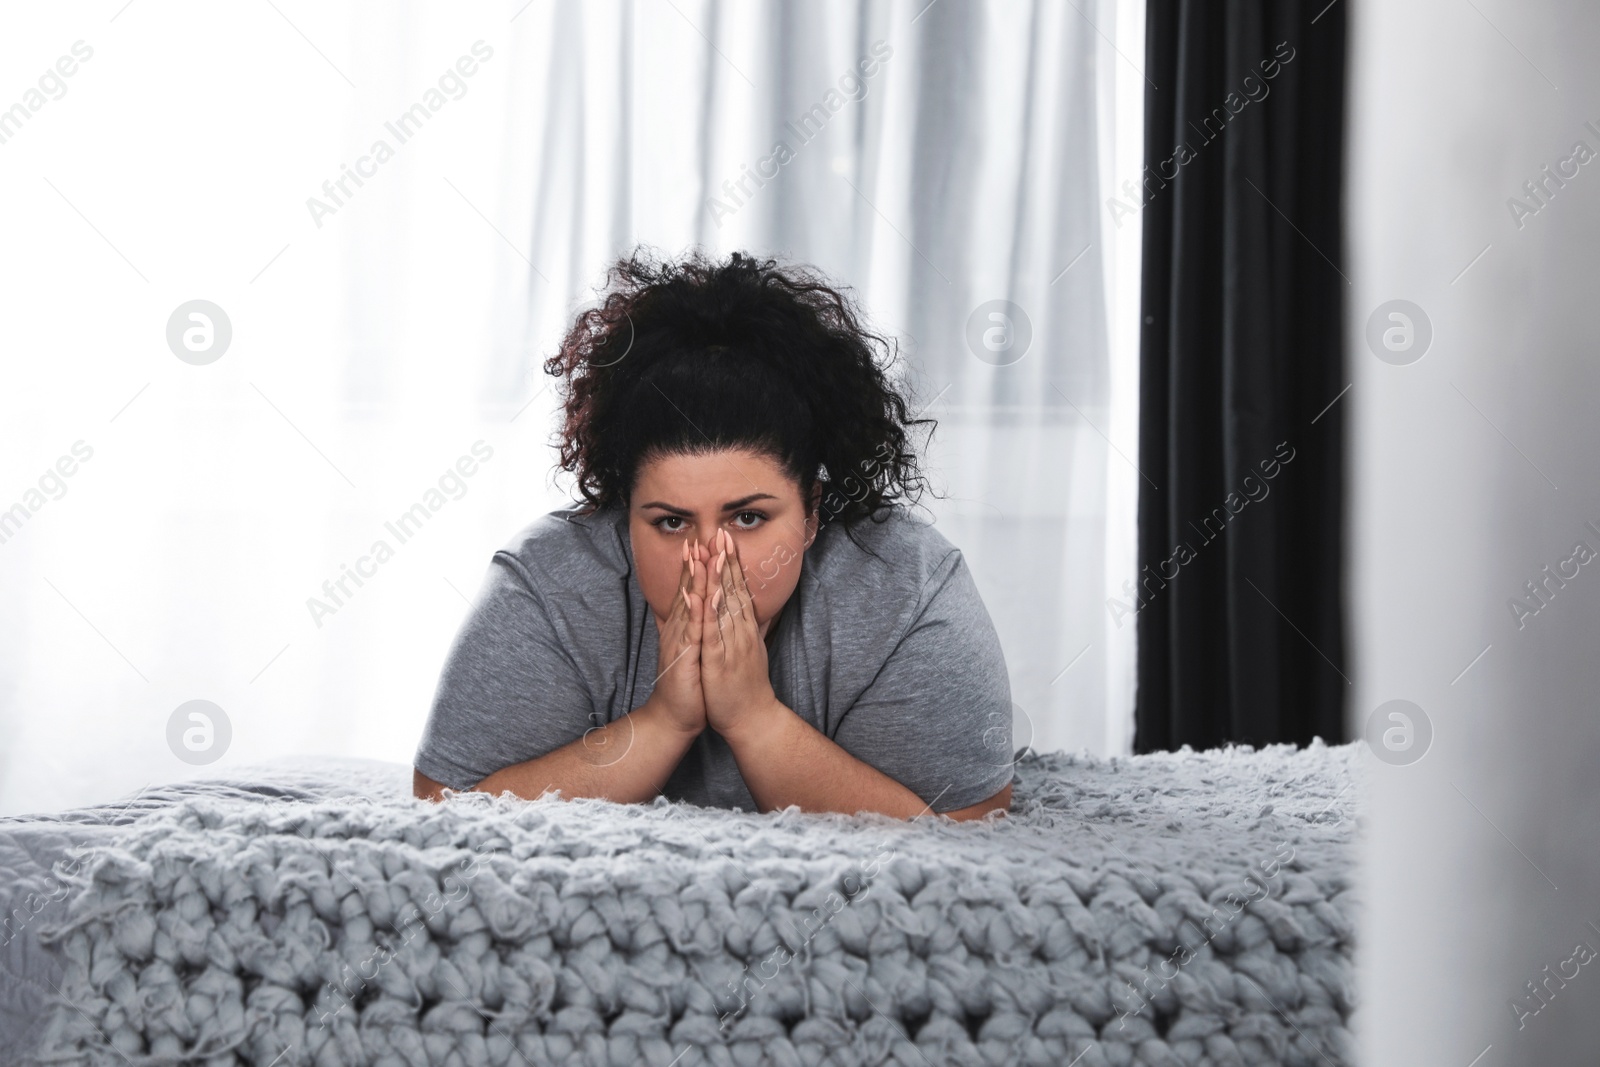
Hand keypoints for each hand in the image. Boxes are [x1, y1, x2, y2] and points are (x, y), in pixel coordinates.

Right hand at [649, 538, 706, 734]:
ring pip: (687, 607)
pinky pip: (690, 633)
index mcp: (685, 628)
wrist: (675, 717)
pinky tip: (697, 596)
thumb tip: (702, 612)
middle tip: (698, 536)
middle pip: (686, 591)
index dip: (696, 567)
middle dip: (693, 564)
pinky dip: (694, 614)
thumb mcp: (695, 651)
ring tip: (698, 556)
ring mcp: (679, 643)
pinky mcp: (683, 659)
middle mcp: (679, 631)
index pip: (691, 591)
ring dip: (692, 581)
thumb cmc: (689, 685)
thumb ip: (697, 629)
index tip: (703, 542)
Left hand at [701, 528, 781, 740]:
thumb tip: (745, 610)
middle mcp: (741, 633)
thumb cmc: (745, 686)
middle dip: (727, 562)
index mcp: (745, 629)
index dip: (733, 564)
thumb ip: (745, 629)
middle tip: (722, 533)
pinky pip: (713, 633)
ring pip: (725, 606)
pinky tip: (704, 594)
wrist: (752, 719)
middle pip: (734, 591)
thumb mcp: (747, 650)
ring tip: (714, 553)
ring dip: (719, 579)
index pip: (739, 590)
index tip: (727, 539)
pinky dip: (708, 612)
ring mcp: (732, 645)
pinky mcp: (720, 661)